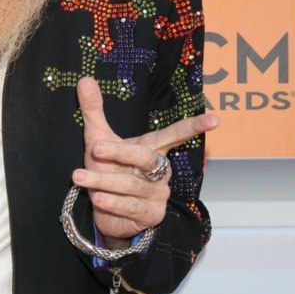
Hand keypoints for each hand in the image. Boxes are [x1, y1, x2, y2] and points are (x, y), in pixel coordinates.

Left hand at [72, 77, 218, 243]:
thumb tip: (85, 79)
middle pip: (146, 157)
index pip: (175, 134)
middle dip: (120, 152)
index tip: (215, 120)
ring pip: (131, 185)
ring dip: (102, 181)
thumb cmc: (108, 170)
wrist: (105, 212)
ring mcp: (158, 194)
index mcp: (153, 148)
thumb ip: (94, 111)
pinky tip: (98, 199)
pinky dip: (112, 202)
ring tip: (79, 177)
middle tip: (96, 148)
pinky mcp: (150, 214)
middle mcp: (160, 170)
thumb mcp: (98, 140)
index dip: (194, 127)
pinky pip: (131, 206)